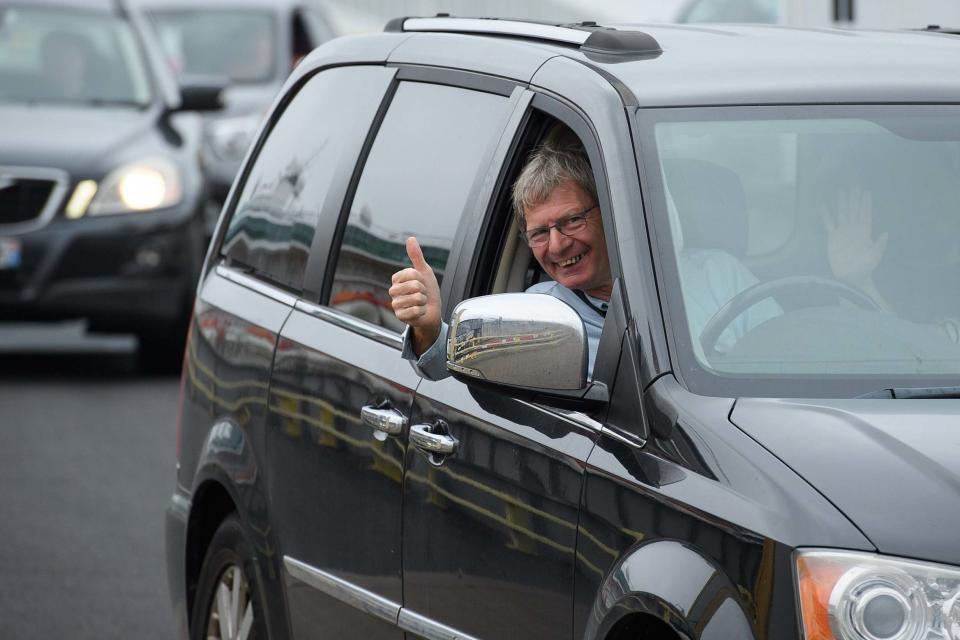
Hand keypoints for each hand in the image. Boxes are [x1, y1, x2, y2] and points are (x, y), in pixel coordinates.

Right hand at [389, 237, 440, 354]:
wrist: (432, 312)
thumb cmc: (428, 291)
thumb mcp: (424, 272)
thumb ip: (416, 256)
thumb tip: (411, 238)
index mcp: (397, 279)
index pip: (412, 273)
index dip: (421, 278)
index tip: (421, 283)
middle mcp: (393, 291)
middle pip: (414, 286)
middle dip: (423, 291)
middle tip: (422, 294)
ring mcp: (395, 304)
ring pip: (416, 299)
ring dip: (423, 302)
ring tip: (420, 303)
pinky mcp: (400, 316)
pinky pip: (415, 311)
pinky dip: (421, 311)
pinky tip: (419, 312)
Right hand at [823, 187, 887, 288]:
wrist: (851, 275)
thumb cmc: (866, 266)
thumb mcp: (875, 256)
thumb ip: (880, 245)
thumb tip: (885, 234)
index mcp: (865, 231)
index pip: (865, 213)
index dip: (866, 203)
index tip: (867, 192)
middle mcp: (854, 228)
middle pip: (854, 209)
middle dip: (854, 198)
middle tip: (854, 184)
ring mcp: (843, 231)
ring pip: (842, 213)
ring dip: (841, 202)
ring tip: (840, 190)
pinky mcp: (832, 237)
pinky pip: (828, 223)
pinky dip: (825, 214)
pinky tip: (823, 205)